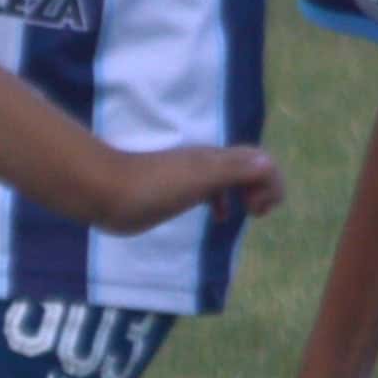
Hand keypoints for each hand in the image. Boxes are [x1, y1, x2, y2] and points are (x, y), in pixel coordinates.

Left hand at [96, 142, 283, 235]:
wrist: (106, 192)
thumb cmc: (153, 187)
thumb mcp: (199, 178)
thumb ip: (233, 170)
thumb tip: (268, 166)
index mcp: (215, 159)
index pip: (259, 161)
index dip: (271, 183)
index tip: (259, 210)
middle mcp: (206, 164)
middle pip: (248, 166)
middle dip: (263, 186)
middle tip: (257, 212)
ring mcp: (189, 177)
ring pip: (230, 178)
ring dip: (247, 193)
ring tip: (249, 213)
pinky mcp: (174, 192)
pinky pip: (210, 190)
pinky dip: (223, 201)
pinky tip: (218, 218)